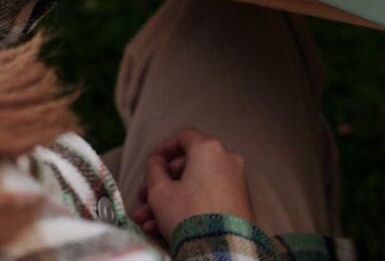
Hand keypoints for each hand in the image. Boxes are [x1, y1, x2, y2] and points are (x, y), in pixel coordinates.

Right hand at [131, 128, 253, 242]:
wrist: (221, 249)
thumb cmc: (189, 216)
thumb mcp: (160, 192)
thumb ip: (154, 169)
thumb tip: (156, 162)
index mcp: (209, 149)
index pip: (184, 136)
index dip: (163, 148)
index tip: (151, 161)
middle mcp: (227, 159)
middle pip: (188, 164)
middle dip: (163, 182)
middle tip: (145, 197)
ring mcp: (236, 180)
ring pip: (195, 185)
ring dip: (170, 200)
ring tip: (148, 221)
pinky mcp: (239, 201)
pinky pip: (208, 197)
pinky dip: (188, 207)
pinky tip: (165, 226)